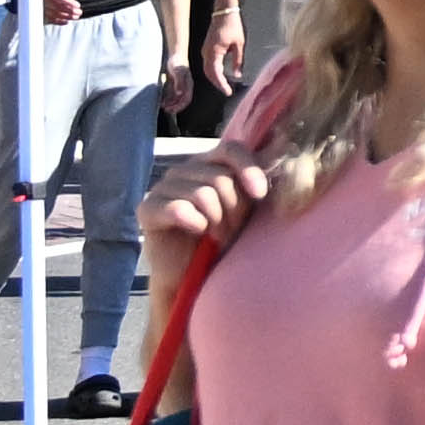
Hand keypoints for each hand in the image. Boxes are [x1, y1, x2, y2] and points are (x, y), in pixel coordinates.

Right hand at [40, 0, 84, 25]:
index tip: (78, 5)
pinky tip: (66, 21)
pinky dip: (59, 22)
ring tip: (76, 17)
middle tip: (79, 12)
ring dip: (67, 17)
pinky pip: (51, 20)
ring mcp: (43, 9)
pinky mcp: (42, 15)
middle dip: (71, 11)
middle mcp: (45, 1)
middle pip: (60, 7)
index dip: (70, 2)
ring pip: (56, 15)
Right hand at [139, 148, 261, 264]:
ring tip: (215, 236)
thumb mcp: (244, 210)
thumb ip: (253, 184)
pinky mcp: (147, 208)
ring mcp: (163, 187)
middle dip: (233, 209)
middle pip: (220, 177)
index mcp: (209, 164)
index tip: (260, 194)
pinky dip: (195, 223)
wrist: (192, 275)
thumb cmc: (221, 240)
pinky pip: (179, 209)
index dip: (248, 168)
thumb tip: (278, 152)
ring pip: (203, 194)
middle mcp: (185, 170)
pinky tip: (197, 232)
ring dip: (216, 221)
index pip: (231, 149)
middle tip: (230, 231)